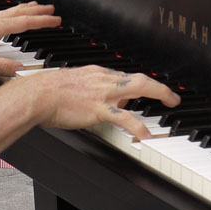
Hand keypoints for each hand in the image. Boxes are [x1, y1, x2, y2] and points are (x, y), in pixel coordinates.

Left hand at [0, 2, 61, 77]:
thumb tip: (19, 70)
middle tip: (49, 8)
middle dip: (34, 11)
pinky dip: (7, 21)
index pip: (22, 22)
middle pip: (15, 13)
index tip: (56, 19)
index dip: (41, 21)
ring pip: (6, 16)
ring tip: (31, 10)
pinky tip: (4, 28)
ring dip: (21, 12)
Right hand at [30, 65, 179, 138]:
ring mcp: (103, 93)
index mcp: (96, 73)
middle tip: (172, 96)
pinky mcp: (99, 108)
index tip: (150, 90)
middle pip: (139, 78)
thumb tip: (94, 99)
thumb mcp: (71, 84)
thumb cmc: (47, 91)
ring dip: (159, 93)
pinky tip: (146, 136)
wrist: (38, 94)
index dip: (140, 84)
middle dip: (158, 86)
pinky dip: (138, 126)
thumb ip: (86, 89)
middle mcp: (103, 79)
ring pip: (138, 87)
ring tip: (171, 102)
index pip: (125, 76)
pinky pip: (124, 117)